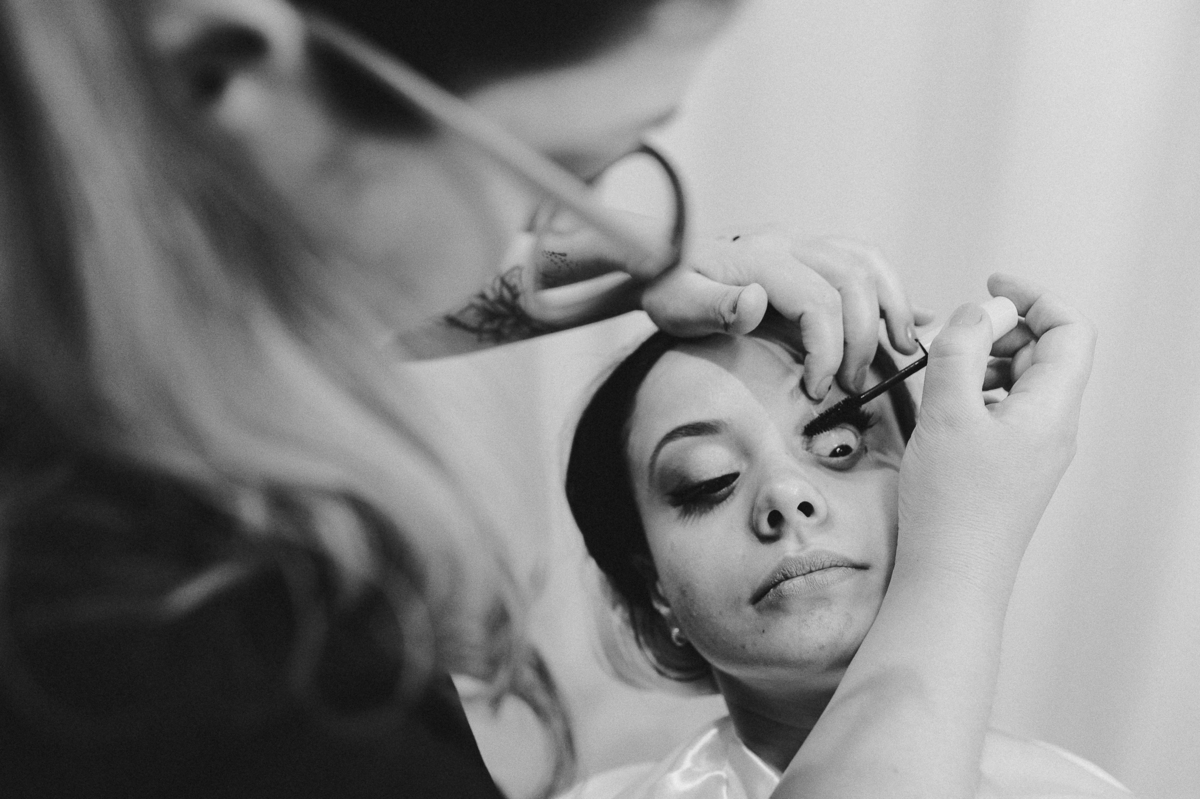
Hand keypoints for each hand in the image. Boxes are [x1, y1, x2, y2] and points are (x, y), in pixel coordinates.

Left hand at [521, 223, 928, 398]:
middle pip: (853, 282)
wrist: (660, 260)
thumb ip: (714, 305)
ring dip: (893, 307)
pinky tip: (912, 320)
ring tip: (903, 350)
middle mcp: (789, 242)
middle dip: (864, 339)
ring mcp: (802, 243)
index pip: (818, 303)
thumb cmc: (667, 288)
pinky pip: (863, 260)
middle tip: (853, 385)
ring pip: (867, 263)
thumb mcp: (675, 302)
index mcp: (760, 258)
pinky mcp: (810, 251)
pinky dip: (891, 289)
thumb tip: (755, 301)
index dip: (828, 351)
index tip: (819, 392)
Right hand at [896, 273, 1096, 589]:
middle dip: (998, 329)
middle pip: (1043, 352)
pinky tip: (940, 406)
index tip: (990, 286)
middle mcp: (1053, 427)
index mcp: (1052, 409)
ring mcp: (1033, 450)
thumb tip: (979, 309)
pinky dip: (974, 392)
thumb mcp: (948, 411)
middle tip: (949, 334)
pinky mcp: (1009, 468)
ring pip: (1019, 381)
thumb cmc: (952, 504)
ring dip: (982, 361)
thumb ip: (961, 348)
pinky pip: (1002, 411)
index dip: (1033, 298)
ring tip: (937, 370)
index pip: (1069, 330)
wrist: (951, 578)